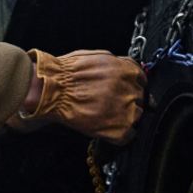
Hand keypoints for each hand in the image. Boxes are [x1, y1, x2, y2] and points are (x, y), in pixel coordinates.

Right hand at [10, 49, 145, 143]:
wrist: (51, 90)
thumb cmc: (66, 73)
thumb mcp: (95, 56)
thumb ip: (115, 64)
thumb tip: (123, 70)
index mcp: (128, 71)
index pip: (141, 80)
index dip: (129, 85)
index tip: (122, 90)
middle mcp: (131, 90)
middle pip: (139, 98)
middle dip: (125, 100)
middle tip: (107, 102)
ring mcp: (127, 111)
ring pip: (136, 116)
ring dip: (123, 116)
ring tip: (103, 114)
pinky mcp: (119, 130)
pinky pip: (128, 135)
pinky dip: (118, 133)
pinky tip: (105, 127)